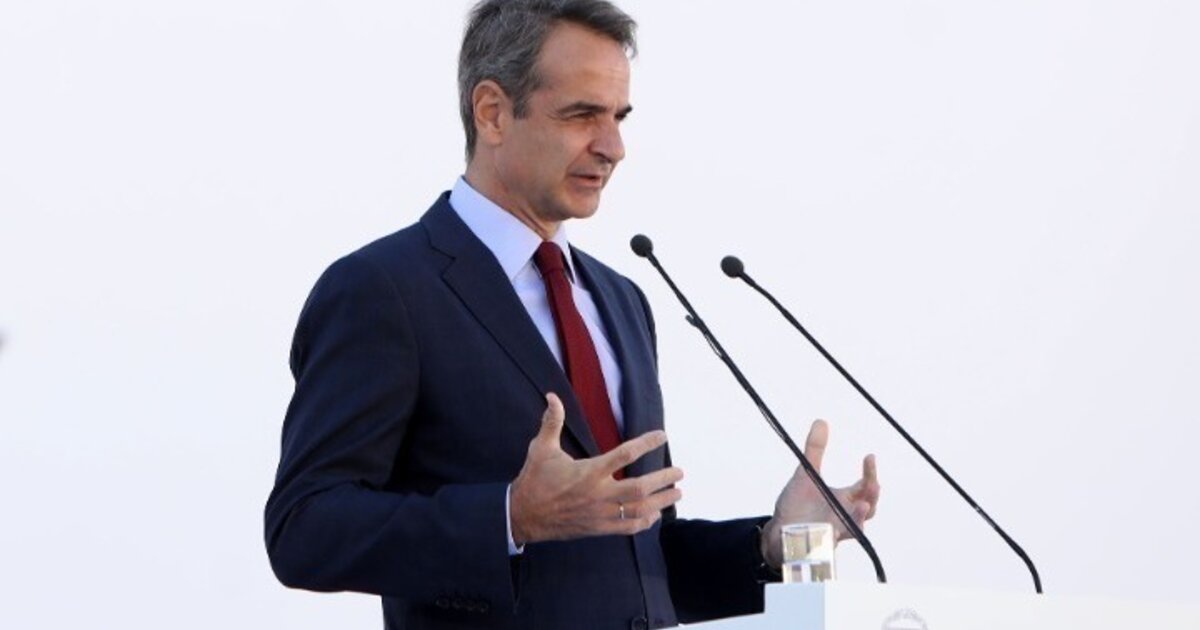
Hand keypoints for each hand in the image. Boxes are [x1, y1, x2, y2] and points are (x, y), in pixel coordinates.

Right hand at [509, 393, 683, 544]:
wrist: (523, 516)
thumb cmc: (534, 480)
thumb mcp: (541, 448)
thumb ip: (552, 422)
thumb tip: (552, 396)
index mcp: (588, 471)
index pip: (625, 454)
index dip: (646, 443)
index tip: (662, 435)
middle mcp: (598, 494)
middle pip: (640, 487)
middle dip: (663, 480)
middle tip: (679, 472)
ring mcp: (600, 514)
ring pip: (639, 510)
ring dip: (661, 502)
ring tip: (677, 493)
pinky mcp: (598, 528)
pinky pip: (628, 528)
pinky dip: (645, 523)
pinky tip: (655, 515)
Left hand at [759, 419, 879, 568]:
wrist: (780, 531)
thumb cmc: (797, 504)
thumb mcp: (806, 474)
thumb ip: (814, 450)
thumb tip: (821, 421)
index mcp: (844, 499)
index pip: (865, 486)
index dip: (870, 472)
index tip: (869, 456)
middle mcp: (844, 515)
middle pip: (869, 508)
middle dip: (872, 496)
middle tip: (872, 484)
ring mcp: (835, 532)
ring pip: (856, 528)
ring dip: (860, 517)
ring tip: (862, 505)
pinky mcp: (821, 545)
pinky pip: (833, 544)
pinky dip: (835, 537)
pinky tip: (834, 529)